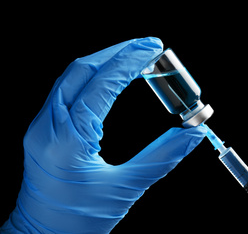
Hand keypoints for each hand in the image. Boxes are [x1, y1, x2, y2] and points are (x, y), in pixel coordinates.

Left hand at [1, 37, 206, 232]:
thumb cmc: (77, 222)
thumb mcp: (125, 189)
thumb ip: (162, 158)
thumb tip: (192, 134)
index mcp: (68, 140)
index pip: (102, 85)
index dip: (130, 62)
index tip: (152, 48)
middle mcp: (48, 126)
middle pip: (81, 69)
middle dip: (116, 51)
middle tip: (147, 45)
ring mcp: (41, 126)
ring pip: (71, 77)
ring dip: (104, 61)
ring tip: (133, 55)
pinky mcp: (43, 130)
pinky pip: (67, 90)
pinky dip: (92, 76)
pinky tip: (109, 77)